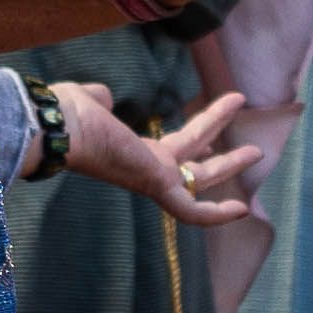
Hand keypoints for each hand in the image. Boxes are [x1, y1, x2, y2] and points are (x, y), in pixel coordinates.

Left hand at [54, 83, 260, 229]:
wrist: (53, 126)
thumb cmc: (64, 113)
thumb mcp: (88, 101)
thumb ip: (100, 100)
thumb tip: (103, 97)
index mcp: (130, 151)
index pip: (169, 153)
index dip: (195, 144)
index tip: (212, 139)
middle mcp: (143, 169)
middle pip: (193, 167)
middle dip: (223, 158)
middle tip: (254, 151)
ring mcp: (150, 178)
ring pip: (199, 179)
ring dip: (230, 165)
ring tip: (258, 152)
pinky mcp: (153, 185)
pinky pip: (189, 211)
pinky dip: (214, 216)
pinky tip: (242, 210)